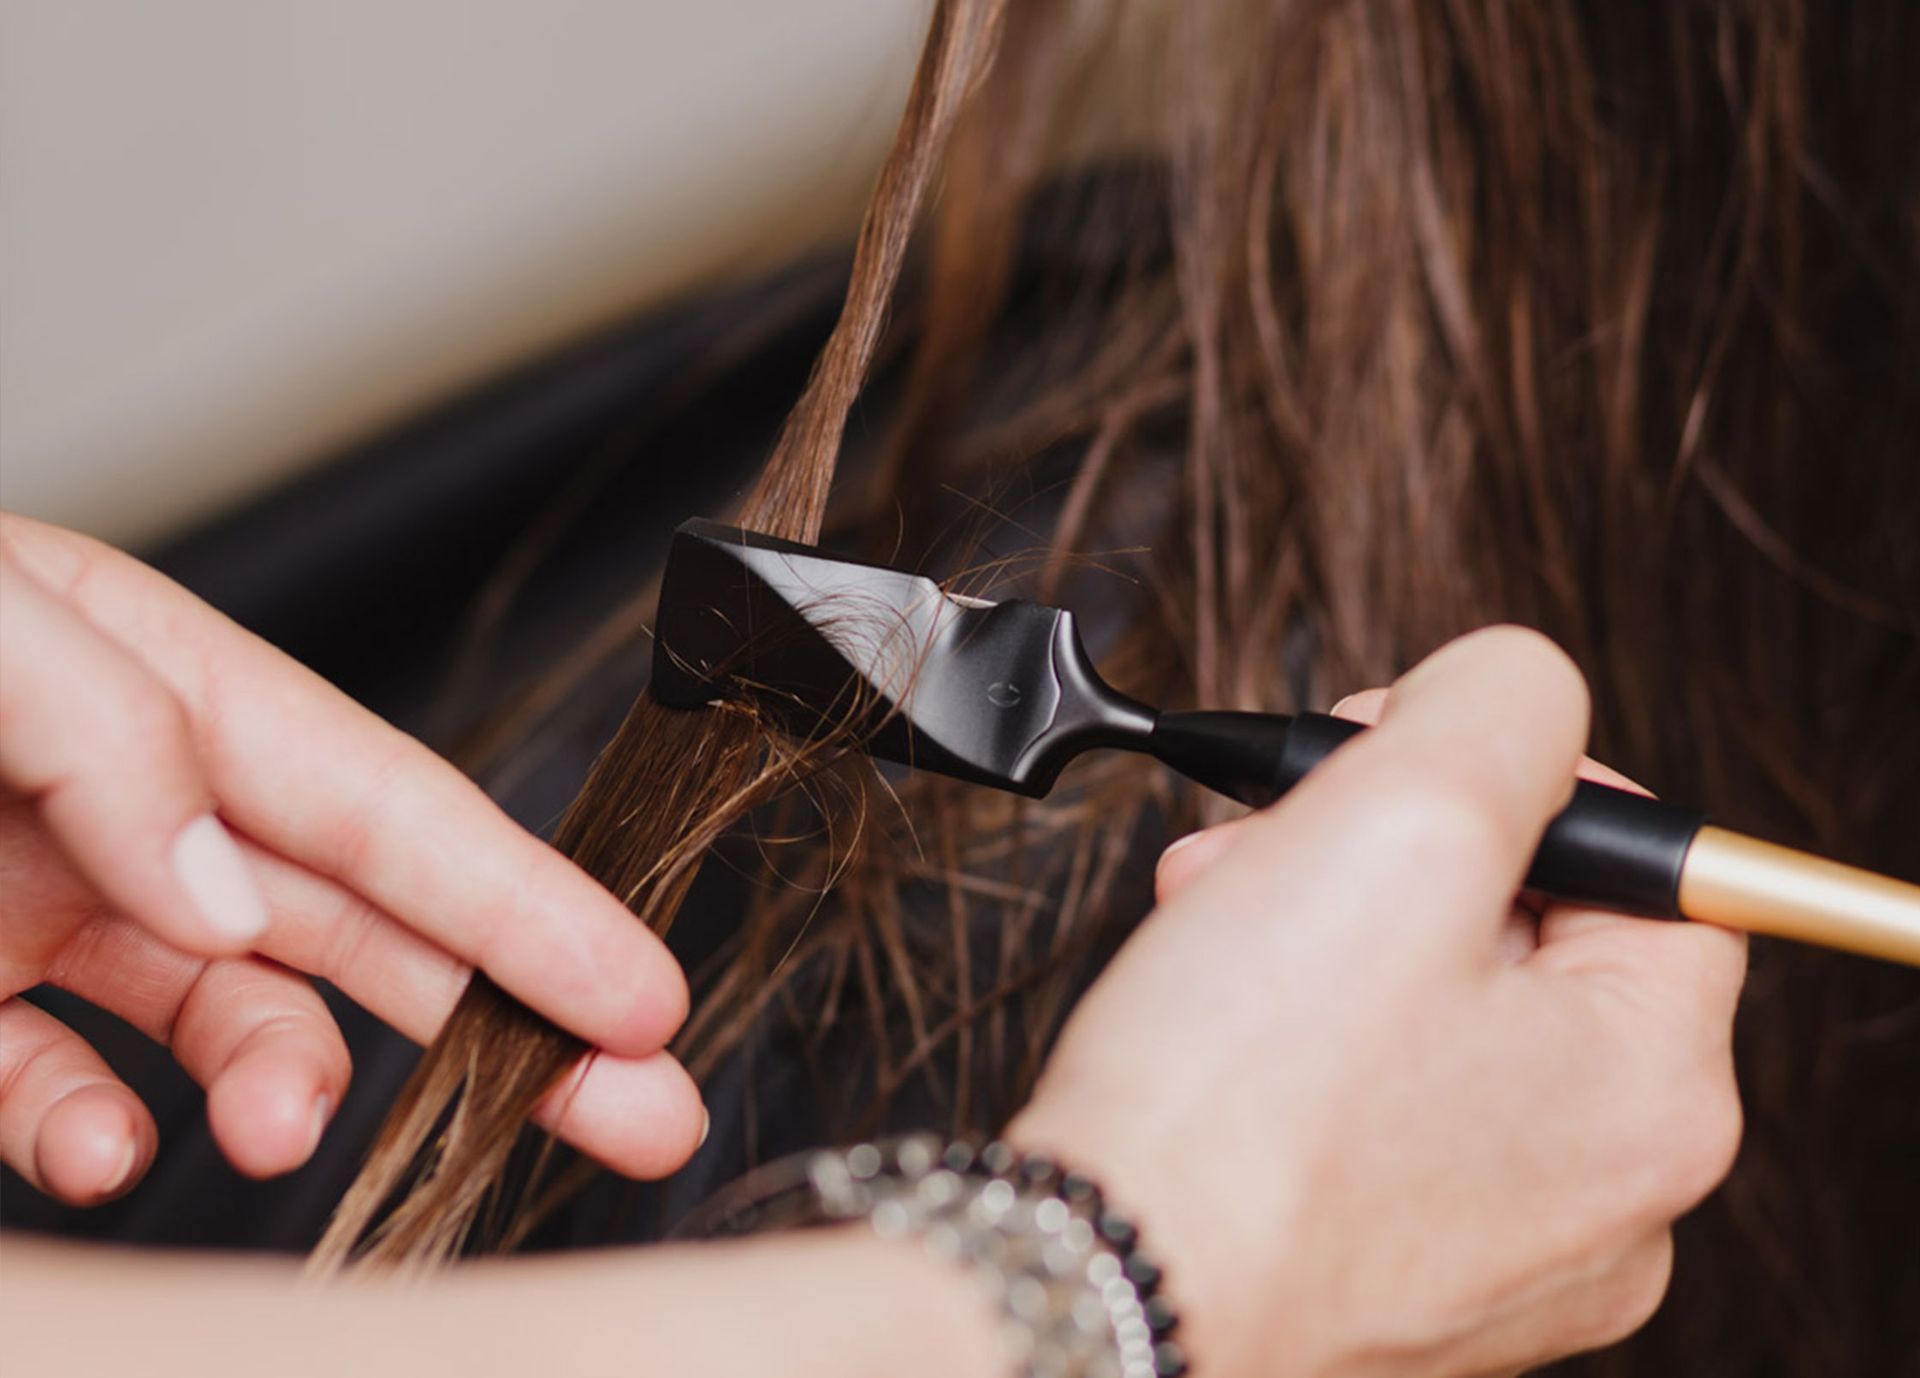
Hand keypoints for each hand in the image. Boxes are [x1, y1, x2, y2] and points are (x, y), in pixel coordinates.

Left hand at [0, 513, 701, 1205]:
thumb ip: (116, 738)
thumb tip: (232, 901)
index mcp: (175, 686)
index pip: (391, 809)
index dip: (529, 906)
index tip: (639, 997)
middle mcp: (141, 807)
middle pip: (372, 927)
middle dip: (511, 1025)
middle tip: (628, 1111)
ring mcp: (59, 905)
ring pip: (235, 1016)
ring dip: (284, 1086)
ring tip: (276, 1131)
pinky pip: (56, 1091)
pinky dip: (91, 1138)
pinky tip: (98, 1148)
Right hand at [1010, 627, 1745, 1377]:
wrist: (1091, 1293)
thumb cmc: (1237, 1103)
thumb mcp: (1402, 820)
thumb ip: (1502, 706)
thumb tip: (1514, 694)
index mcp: (1657, 1091)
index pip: (1652, 864)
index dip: (1516, 776)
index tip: (1393, 760)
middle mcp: (1610, 1196)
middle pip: (1531, 936)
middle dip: (1389, 850)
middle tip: (1277, 832)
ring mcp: (1500, 1251)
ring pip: (1441, 1016)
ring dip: (1330, 928)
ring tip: (1218, 916)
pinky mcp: (1391, 1275)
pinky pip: (1380, 1107)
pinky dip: (1304, 1035)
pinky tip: (1219, 1014)